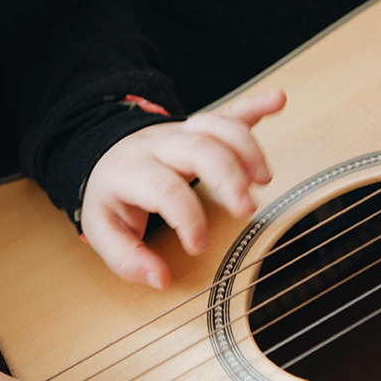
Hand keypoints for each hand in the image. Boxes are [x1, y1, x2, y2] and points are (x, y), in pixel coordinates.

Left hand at [81, 88, 285, 288]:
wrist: (103, 156)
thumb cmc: (110, 198)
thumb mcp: (103, 232)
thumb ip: (127, 259)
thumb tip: (160, 279)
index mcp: (130, 172)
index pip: (164, 188)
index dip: (186, 217)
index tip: (198, 245)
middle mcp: (157, 146)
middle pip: (198, 149)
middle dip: (228, 177)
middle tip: (247, 210)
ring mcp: (179, 132)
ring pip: (216, 126)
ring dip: (246, 148)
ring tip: (264, 180)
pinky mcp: (198, 127)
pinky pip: (228, 111)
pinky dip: (254, 106)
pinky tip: (277, 102)